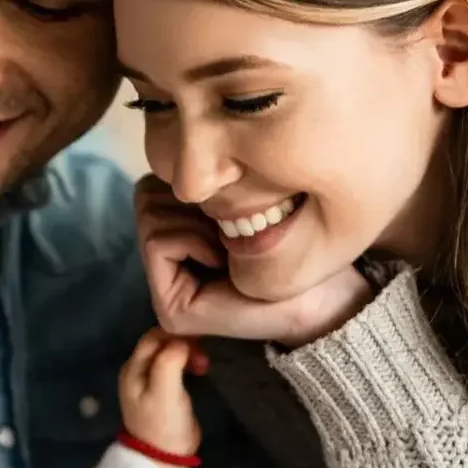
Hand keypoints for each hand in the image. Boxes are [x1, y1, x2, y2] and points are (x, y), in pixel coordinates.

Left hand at [117, 327, 201, 467]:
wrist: (164, 458)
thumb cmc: (163, 424)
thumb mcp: (164, 392)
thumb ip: (169, 362)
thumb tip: (182, 341)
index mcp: (133, 368)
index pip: (154, 336)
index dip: (176, 333)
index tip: (200, 339)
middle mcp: (138, 369)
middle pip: (161, 342)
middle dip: (184, 342)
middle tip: (204, 354)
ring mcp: (150, 379)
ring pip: (170, 352)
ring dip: (188, 352)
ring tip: (204, 365)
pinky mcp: (164, 388)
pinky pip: (176, 365)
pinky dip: (188, 362)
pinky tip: (200, 369)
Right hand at [133, 176, 370, 347]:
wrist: (321, 297)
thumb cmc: (296, 244)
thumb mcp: (240, 197)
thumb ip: (198, 182)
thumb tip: (172, 157)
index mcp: (178, 237)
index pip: (153, 184)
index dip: (192, 183)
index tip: (233, 210)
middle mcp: (165, 266)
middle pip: (146, 195)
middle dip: (190, 200)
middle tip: (230, 229)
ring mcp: (164, 291)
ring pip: (148, 215)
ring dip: (193, 220)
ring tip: (228, 245)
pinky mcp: (170, 309)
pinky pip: (158, 241)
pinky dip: (192, 239)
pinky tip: (224, 260)